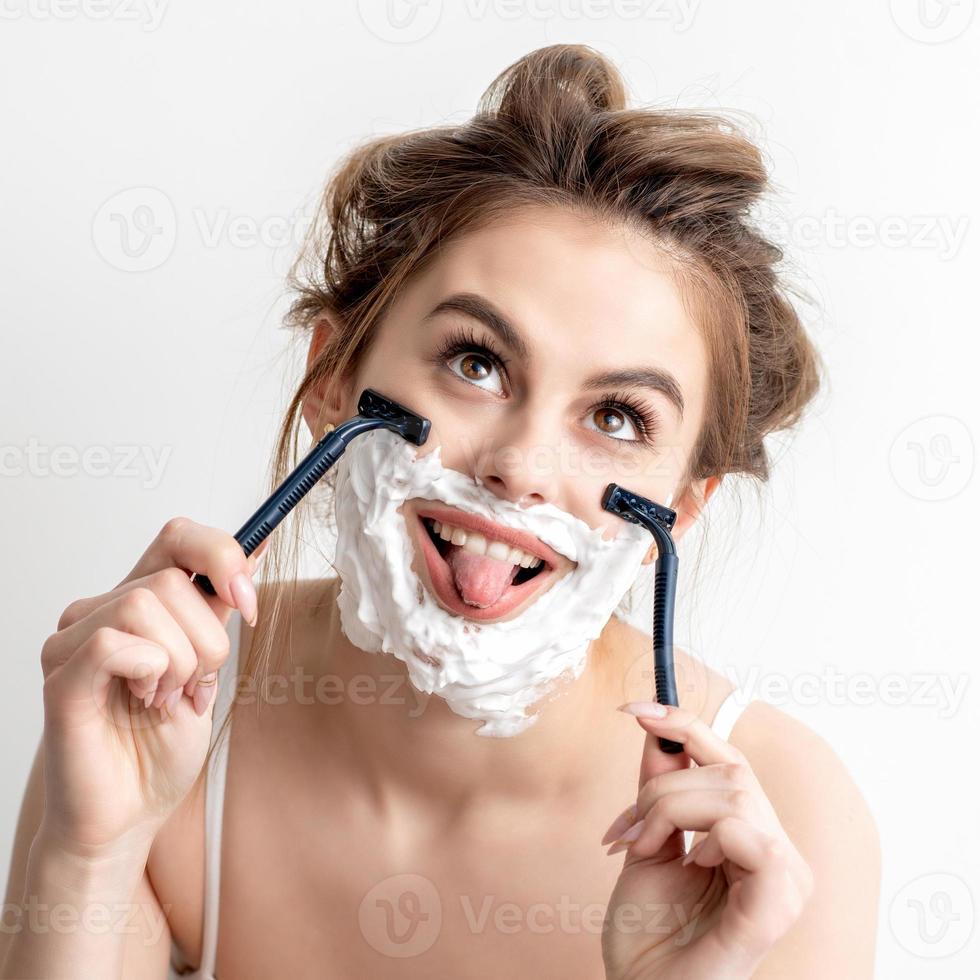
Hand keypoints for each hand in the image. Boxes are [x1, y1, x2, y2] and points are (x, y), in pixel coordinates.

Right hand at [38, 517, 266, 858]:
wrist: (129, 814)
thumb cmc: (159, 745)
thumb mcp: (208, 664)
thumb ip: (221, 605)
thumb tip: (259, 543)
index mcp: (141, 599)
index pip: (179, 536)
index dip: (222, 557)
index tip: (248, 602)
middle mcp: (101, 609)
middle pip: (173, 579)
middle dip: (208, 640)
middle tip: (196, 685)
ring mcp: (74, 641)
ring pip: (146, 604)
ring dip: (180, 661)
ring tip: (168, 699)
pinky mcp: (62, 678)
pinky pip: (114, 642)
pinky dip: (150, 671)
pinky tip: (146, 701)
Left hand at [600, 701, 813, 979]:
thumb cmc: (648, 933)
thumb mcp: (647, 841)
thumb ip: (658, 787)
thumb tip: (656, 728)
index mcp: (752, 839)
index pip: (729, 761)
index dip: (685, 725)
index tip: (633, 707)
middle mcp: (778, 854)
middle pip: (729, 772)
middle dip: (663, 787)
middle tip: (627, 829)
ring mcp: (785, 881)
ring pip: (734, 795)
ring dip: (671, 810)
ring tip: (643, 849)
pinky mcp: (777, 906)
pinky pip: (753, 837)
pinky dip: (710, 837)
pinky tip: (691, 864)